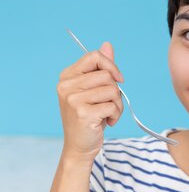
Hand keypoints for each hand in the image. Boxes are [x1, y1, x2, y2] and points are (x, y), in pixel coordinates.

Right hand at [57, 41, 123, 162]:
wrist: (79, 146)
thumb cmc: (88, 118)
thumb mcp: (93, 91)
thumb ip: (100, 68)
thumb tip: (107, 45)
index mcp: (67, 76)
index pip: (94, 56)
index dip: (111, 65)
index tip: (118, 79)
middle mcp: (67, 85)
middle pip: (107, 75)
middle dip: (116, 91)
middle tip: (110, 105)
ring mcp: (73, 99)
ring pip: (112, 90)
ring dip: (117, 105)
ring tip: (108, 114)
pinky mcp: (83, 113)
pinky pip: (112, 106)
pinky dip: (116, 115)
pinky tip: (107, 122)